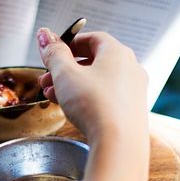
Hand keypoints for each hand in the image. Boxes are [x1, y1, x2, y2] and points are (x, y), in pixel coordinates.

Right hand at [36, 29, 148, 145]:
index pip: (92, 38)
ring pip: (98, 82)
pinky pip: (106, 98)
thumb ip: (53, 53)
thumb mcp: (65, 74)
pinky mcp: (132, 112)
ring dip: (73, 85)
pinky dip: (87, 99)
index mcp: (118, 53)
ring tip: (52, 95)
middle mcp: (131, 69)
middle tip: (46, 78)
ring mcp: (134, 92)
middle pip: (94, 61)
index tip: (53, 52)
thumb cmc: (95, 106)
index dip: (70, 43)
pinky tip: (70, 109)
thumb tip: (45, 35)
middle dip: (66, 69)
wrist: (118, 145)